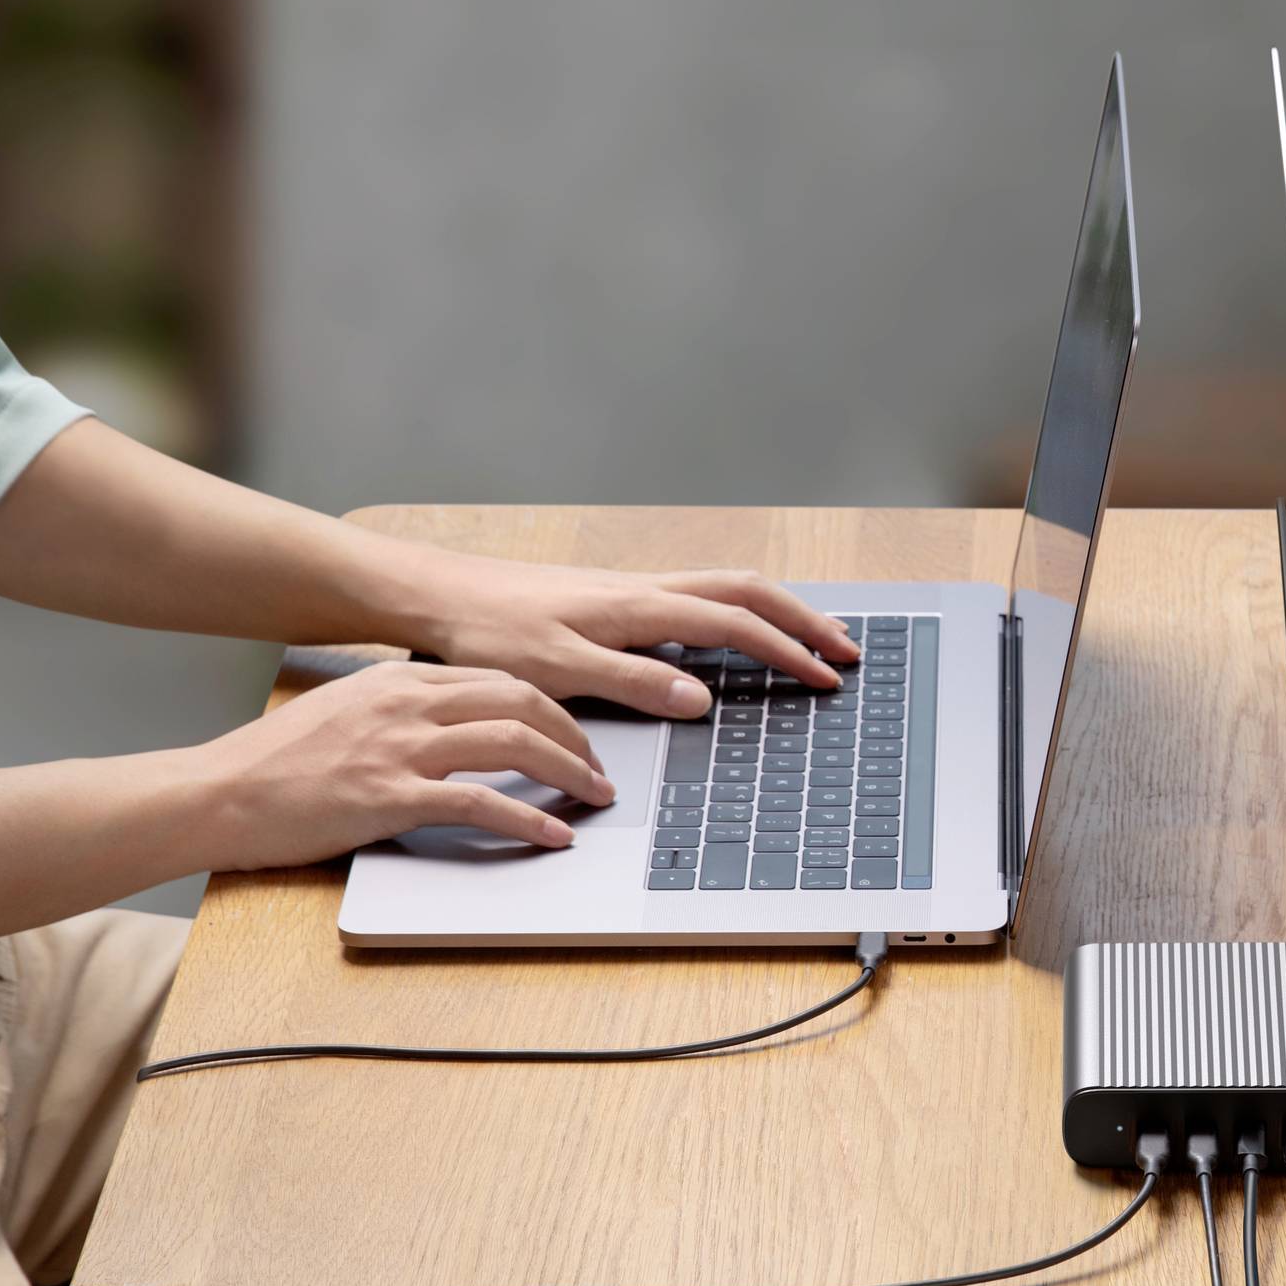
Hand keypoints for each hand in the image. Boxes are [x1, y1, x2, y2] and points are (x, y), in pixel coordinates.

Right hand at [187, 660, 618, 867]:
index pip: (501, 679)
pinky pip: (482, 803)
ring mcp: (400, 748)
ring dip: (568, 772)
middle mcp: (407, 703)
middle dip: (576, 735)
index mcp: (400, 679)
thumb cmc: (277, 764)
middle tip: (599, 768)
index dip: (553, 708)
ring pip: (514, 743)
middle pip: (522, 701)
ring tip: (594, 798)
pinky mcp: (391, 796)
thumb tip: (456, 730)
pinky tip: (553, 835)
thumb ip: (404, 713)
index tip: (578, 734)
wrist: (218, 793)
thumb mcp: (348, 714)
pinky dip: (529, 819)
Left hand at [404, 555, 862, 718]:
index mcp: (639, 607)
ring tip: (811, 636)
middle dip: (804, 619)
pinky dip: (738, 612)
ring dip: (776, 611)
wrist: (438, 594)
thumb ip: (633, 683)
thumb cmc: (487, 632)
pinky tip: (736, 635)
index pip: (736, 625)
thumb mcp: (557, 669)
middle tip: (847, 649)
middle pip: (748, 591)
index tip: (828, 678)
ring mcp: (633, 590)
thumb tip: (703, 697)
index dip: (789, 651)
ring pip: (725, 588)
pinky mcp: (615, 599)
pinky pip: (697, 598)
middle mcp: (644, 590)